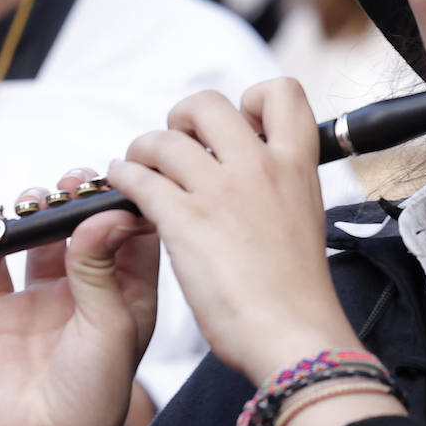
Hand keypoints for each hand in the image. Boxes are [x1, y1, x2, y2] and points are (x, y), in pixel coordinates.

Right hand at [0, 170, 157, 425]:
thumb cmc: (93, 395)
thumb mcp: (110, 325)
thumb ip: (101, 267)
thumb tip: (102, 212)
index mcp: (125, 291)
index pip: (131, 232)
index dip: (126, 201)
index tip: (119, 176)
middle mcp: (84, 288)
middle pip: (81, 227)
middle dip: (76, 199)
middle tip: (72, 183)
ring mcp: (40, 297)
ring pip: (37, 238)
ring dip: (34, 212)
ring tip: (35, 201)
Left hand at [108, 79, 362, 386]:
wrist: (295, 334)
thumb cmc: (299, 291)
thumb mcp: (305, 216)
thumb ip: (280, 186)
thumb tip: (259, 177)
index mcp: (295, 164)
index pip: (282, 91)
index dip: (253, 99)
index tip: (240, 125)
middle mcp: (259, 166)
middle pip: (208, 103)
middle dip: (183, 117)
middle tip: (178, 144)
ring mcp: (220, 190)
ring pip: (164, 139)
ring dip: (143, 149)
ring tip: (138, 167)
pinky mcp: (185, 221)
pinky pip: (140, 179)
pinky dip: (122, 178)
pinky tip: (120, 188)